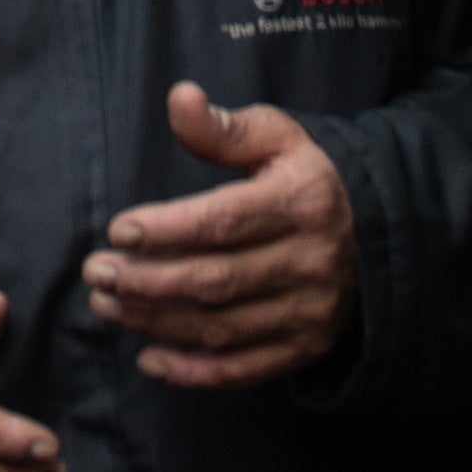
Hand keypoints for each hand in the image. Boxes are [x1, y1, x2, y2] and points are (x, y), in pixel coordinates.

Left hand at [84, 84, 358, 387]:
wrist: (375, 233)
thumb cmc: (305, 177)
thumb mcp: (276, 138)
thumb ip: (223, 128)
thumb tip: (179, 98)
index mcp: (302, 202)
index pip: (225, 221)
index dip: (167, 229)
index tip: (119, 231)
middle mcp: (310, 262)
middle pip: (216, 280)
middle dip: (147, 281)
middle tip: (97, 273)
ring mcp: (311, 311)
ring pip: (222, 326)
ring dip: (156, 321)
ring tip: (107, 305)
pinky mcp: (306, 347)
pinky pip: (244, 369)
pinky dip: (193, 372)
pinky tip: (149, 360)